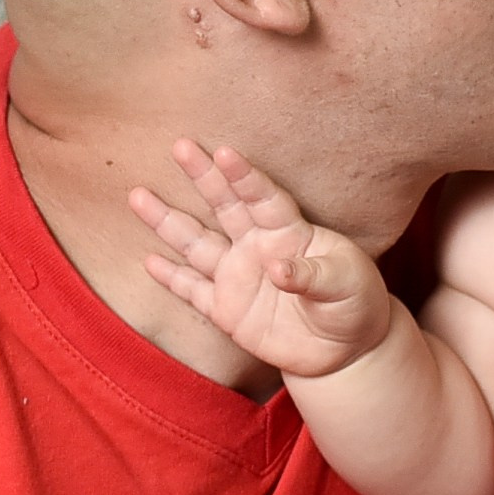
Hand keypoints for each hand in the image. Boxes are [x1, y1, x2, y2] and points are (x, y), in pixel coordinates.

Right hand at [130, 140, 392, 377]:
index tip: (224, 151)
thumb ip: (313, 276)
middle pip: (225, 206)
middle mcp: (258, 247)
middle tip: (180, 145)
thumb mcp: (347, 286)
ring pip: (197, 244)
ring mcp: (239, 277)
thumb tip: (277, 270)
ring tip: (138, 195)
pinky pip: (192, 291)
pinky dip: (171, 278)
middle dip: (203, 177)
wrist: (345, 349)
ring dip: (168, 221)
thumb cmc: (354, 304)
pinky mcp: (226, 310)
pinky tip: (148, 260)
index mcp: (291, 233)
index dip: (245, 176)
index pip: (264, 198)